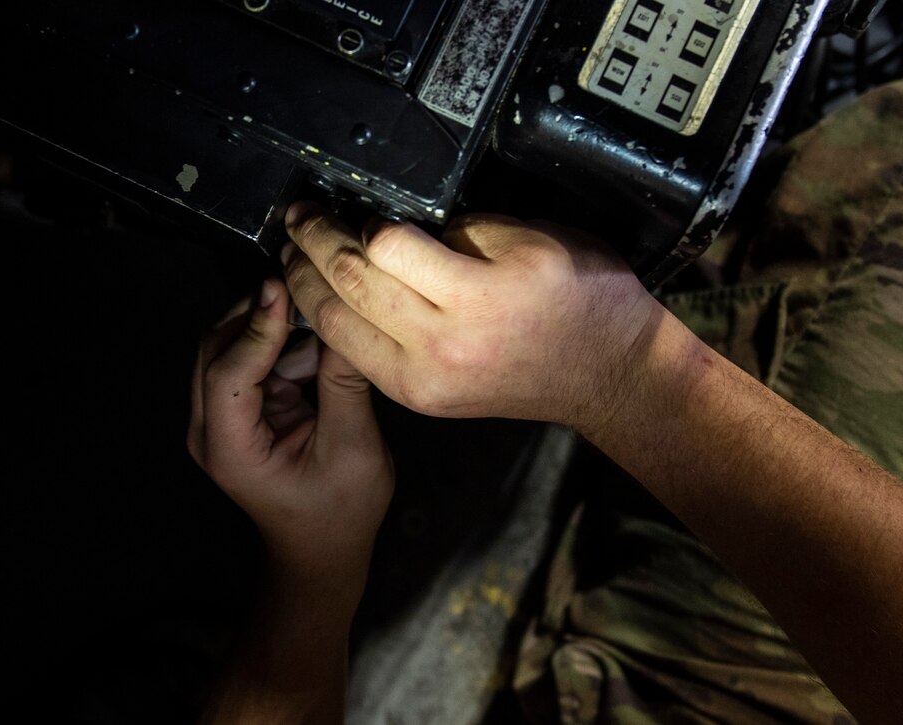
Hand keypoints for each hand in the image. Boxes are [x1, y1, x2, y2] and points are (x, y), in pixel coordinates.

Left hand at [188, 278, 393, 583]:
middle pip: (217, 350)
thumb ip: (343, 382)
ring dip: (274, 327)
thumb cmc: (339, 511)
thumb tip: (343, 319)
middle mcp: (210, 430)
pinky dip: (282, 344)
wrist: (322, 547)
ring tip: (320, 310)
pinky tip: (318, 340)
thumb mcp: (353, 448)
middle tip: (305, 284)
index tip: (285, 289)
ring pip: (231, 347)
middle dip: (259, 315)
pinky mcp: (238, 409)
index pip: (226, 373)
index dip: (255, 328)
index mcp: (229, 449)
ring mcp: (219, 418)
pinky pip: (252, 360)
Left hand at [281, 204, 663, 433]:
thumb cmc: (585, 300)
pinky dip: (331, 322)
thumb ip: (462, 229)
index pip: (387, 248)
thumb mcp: (537, 239)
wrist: (609, 376)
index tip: (349, 202)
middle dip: (313, 244)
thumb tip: (397, 226)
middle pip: (351, 285)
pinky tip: (323, 297)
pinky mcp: (419, 399)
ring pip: (338, 327)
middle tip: (298, 217)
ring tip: (294, 255)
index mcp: (480, 297)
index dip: (360, 220)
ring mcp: (425, 381)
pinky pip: (355, 355)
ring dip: (306, 286)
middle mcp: (445, 346)